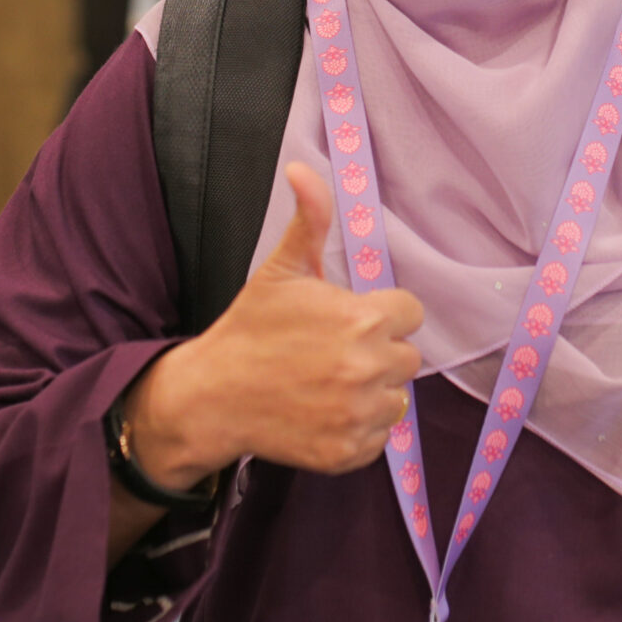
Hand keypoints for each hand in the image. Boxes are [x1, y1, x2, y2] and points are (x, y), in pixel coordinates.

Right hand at [125, 163, 424, 484]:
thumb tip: (302, 169)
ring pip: (396, 399)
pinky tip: (324, 412)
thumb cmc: (251, 329)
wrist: (212, 397)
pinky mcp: (348, 452)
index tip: (349, 319)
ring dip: (372, 392)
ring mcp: (359, 414)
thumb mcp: (281, 271)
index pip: (409, 313)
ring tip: (328, 383)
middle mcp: (369, 369)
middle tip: (333, 352)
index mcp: (363, 320)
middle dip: (378, 352)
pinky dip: (358, 428)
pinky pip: (379, 437)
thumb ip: (310, 220)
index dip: (381, 313)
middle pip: (407, 357)